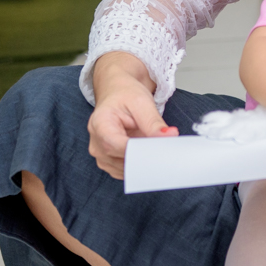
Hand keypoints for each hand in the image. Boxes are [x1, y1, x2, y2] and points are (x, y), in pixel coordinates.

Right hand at [87, 52, 177, 179]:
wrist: (117, 94)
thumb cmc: (125, 95)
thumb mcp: (142, 102)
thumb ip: (153, 122)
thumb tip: (169, 136)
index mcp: (99, 125)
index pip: (119, 146)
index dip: (142, 150)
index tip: (161, 147)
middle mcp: (96, 143)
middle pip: (123, 160)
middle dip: (146, 156)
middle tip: (164, 148)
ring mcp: (101, 156)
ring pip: (126, 169)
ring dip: (143, 161)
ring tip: (153, 145)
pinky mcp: (109, 162)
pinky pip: (126, 171)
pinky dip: (139, 165)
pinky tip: (147, 153)